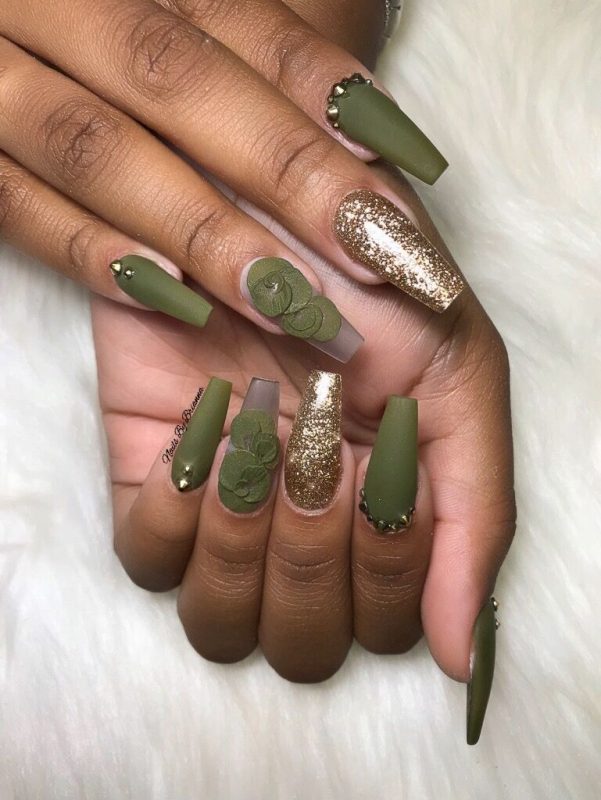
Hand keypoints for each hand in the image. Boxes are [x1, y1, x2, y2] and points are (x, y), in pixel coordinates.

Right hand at [0, 0, 443, 341]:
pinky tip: (173, 299)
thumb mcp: (202, 40)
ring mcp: (1, 87)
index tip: (402, 155)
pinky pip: (15, 209)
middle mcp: (61, 9)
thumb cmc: (143, 67)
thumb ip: (269, 64)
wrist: (34, 57)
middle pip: (172, 77)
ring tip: (286, 295)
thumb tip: (370, 114)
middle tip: (366, 243)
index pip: (242, 19)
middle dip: (279, 164)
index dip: (320, 85)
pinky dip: (91, 253)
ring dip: (197, 226)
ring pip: (91, 146)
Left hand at [93, 156, 514, 715]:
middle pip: (304, 643)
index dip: (385, 569)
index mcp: (385, 515)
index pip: (387, 626)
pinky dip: (177, 512)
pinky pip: (147, 564)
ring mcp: (222, 510)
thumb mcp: (459, 380)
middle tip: (319, 458)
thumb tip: (468, 657)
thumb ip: (476, 517)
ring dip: (245, 547)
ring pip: (222, 624)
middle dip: (313, 558)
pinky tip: (205, 434)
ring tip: (259, 447)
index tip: (379, 468)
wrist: (267, 201)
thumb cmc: (372, 278)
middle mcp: (303, 529)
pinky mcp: (150, 478)